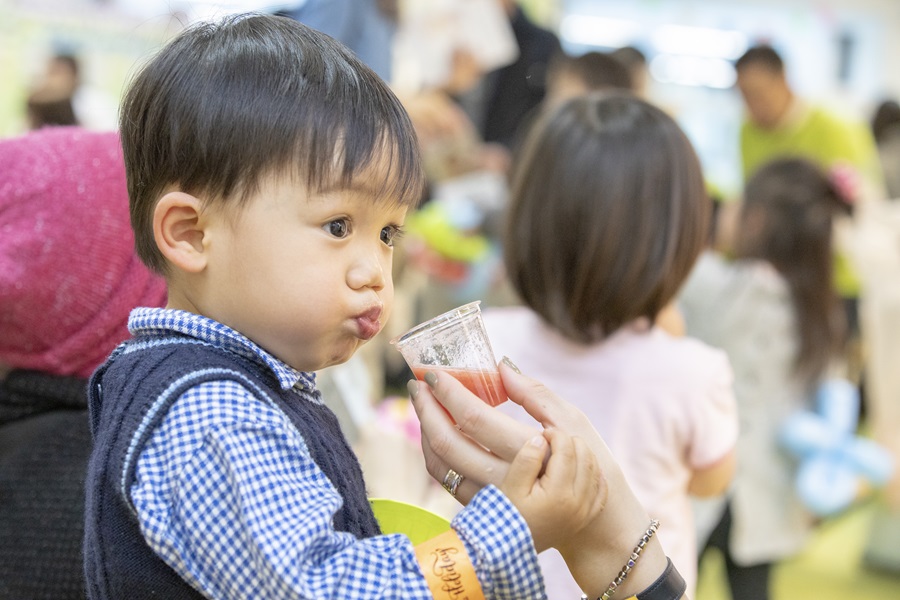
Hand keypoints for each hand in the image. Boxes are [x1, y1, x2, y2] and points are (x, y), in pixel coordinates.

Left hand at [411, 360, 670, 597]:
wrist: (595, 523)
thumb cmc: (590, 464)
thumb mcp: (573, 421)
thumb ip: (535, 394)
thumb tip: (501, 366)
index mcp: (528, 451)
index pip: (474, 417)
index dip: (448, 392)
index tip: (433, 371)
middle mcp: (504, 480)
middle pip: (448, 442)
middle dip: (426, 408)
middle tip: (418, 383)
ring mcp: (491, 500)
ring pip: (441, 465)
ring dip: (425, 431)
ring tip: (423, 403)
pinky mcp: (485, 511)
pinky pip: (448, 482)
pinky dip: (435, 455)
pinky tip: (435, 433)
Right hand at [498, 428, 606, 553]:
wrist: (511, 549)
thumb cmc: (508, 515)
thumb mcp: (511, 485)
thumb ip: (527, 458)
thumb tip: (541, 438)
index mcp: (559, 493)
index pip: (567, 450)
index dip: (556, 434)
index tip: (542, 433)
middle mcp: (578, 502)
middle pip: (585, 456)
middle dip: (570, 441)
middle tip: (552, 440)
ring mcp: (585, 511)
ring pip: (595, 469)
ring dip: (582, 453)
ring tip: (563, 451)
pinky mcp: (586, 517)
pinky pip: (600, 489)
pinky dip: (594, 473)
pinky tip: (580, 467)